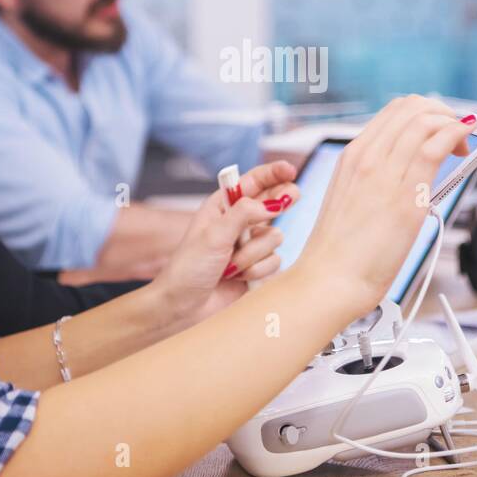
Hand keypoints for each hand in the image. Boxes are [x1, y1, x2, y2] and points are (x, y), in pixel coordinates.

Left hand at [157, 161, 299, 322]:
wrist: (185, 307)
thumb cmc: (189, 268)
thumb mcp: (213, 235)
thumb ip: (243, 214)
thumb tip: (272, 204)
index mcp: (223, 206)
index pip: (253, 182)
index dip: (273, 173)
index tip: (290, 169)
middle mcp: (239, 223)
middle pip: (273, 203)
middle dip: (281, 202)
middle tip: (291, 198)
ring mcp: (250, 245)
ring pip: (275, 237)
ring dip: (253, 253)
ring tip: (230, 265)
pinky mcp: (258, 267)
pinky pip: (275, 261)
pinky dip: (256, 270)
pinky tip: (237, 278)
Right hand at [296, 95, 473, 318]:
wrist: (330, 280)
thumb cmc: (341, 252)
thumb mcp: (353, 199)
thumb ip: (378, 181)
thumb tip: (410, 174)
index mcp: (352, 156)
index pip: (394, 112)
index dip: (424, 114)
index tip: (438, 132)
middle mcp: (366, 156)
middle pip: (411, 107)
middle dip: (441, 113)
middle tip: (454, 138)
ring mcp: (384, 172)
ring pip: (424, 119)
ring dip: (453, 124)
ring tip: (462, 148)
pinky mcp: (405, 195)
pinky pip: (435, 146)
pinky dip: (455, 136)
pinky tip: (463, 147)